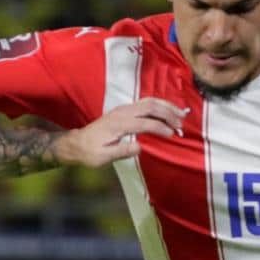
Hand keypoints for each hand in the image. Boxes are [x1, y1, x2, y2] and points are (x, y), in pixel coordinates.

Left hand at [57, 98, 187, 164]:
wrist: (77, 143)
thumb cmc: (89, 153)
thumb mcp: (102, 157)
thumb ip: (121, 151)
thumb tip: (140, 147)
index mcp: (119, 124)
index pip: (145, 123)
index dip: (161, 128)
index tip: (172, 135)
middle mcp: (122, 112)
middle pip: (150, 106)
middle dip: (168, 113)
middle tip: (182, 123)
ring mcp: (123, 109)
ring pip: (149, 101)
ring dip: (166, 106)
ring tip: (180, 114)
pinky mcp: (124, 110)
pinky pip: (145, 103)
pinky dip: (159, 105)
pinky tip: (168, 110)